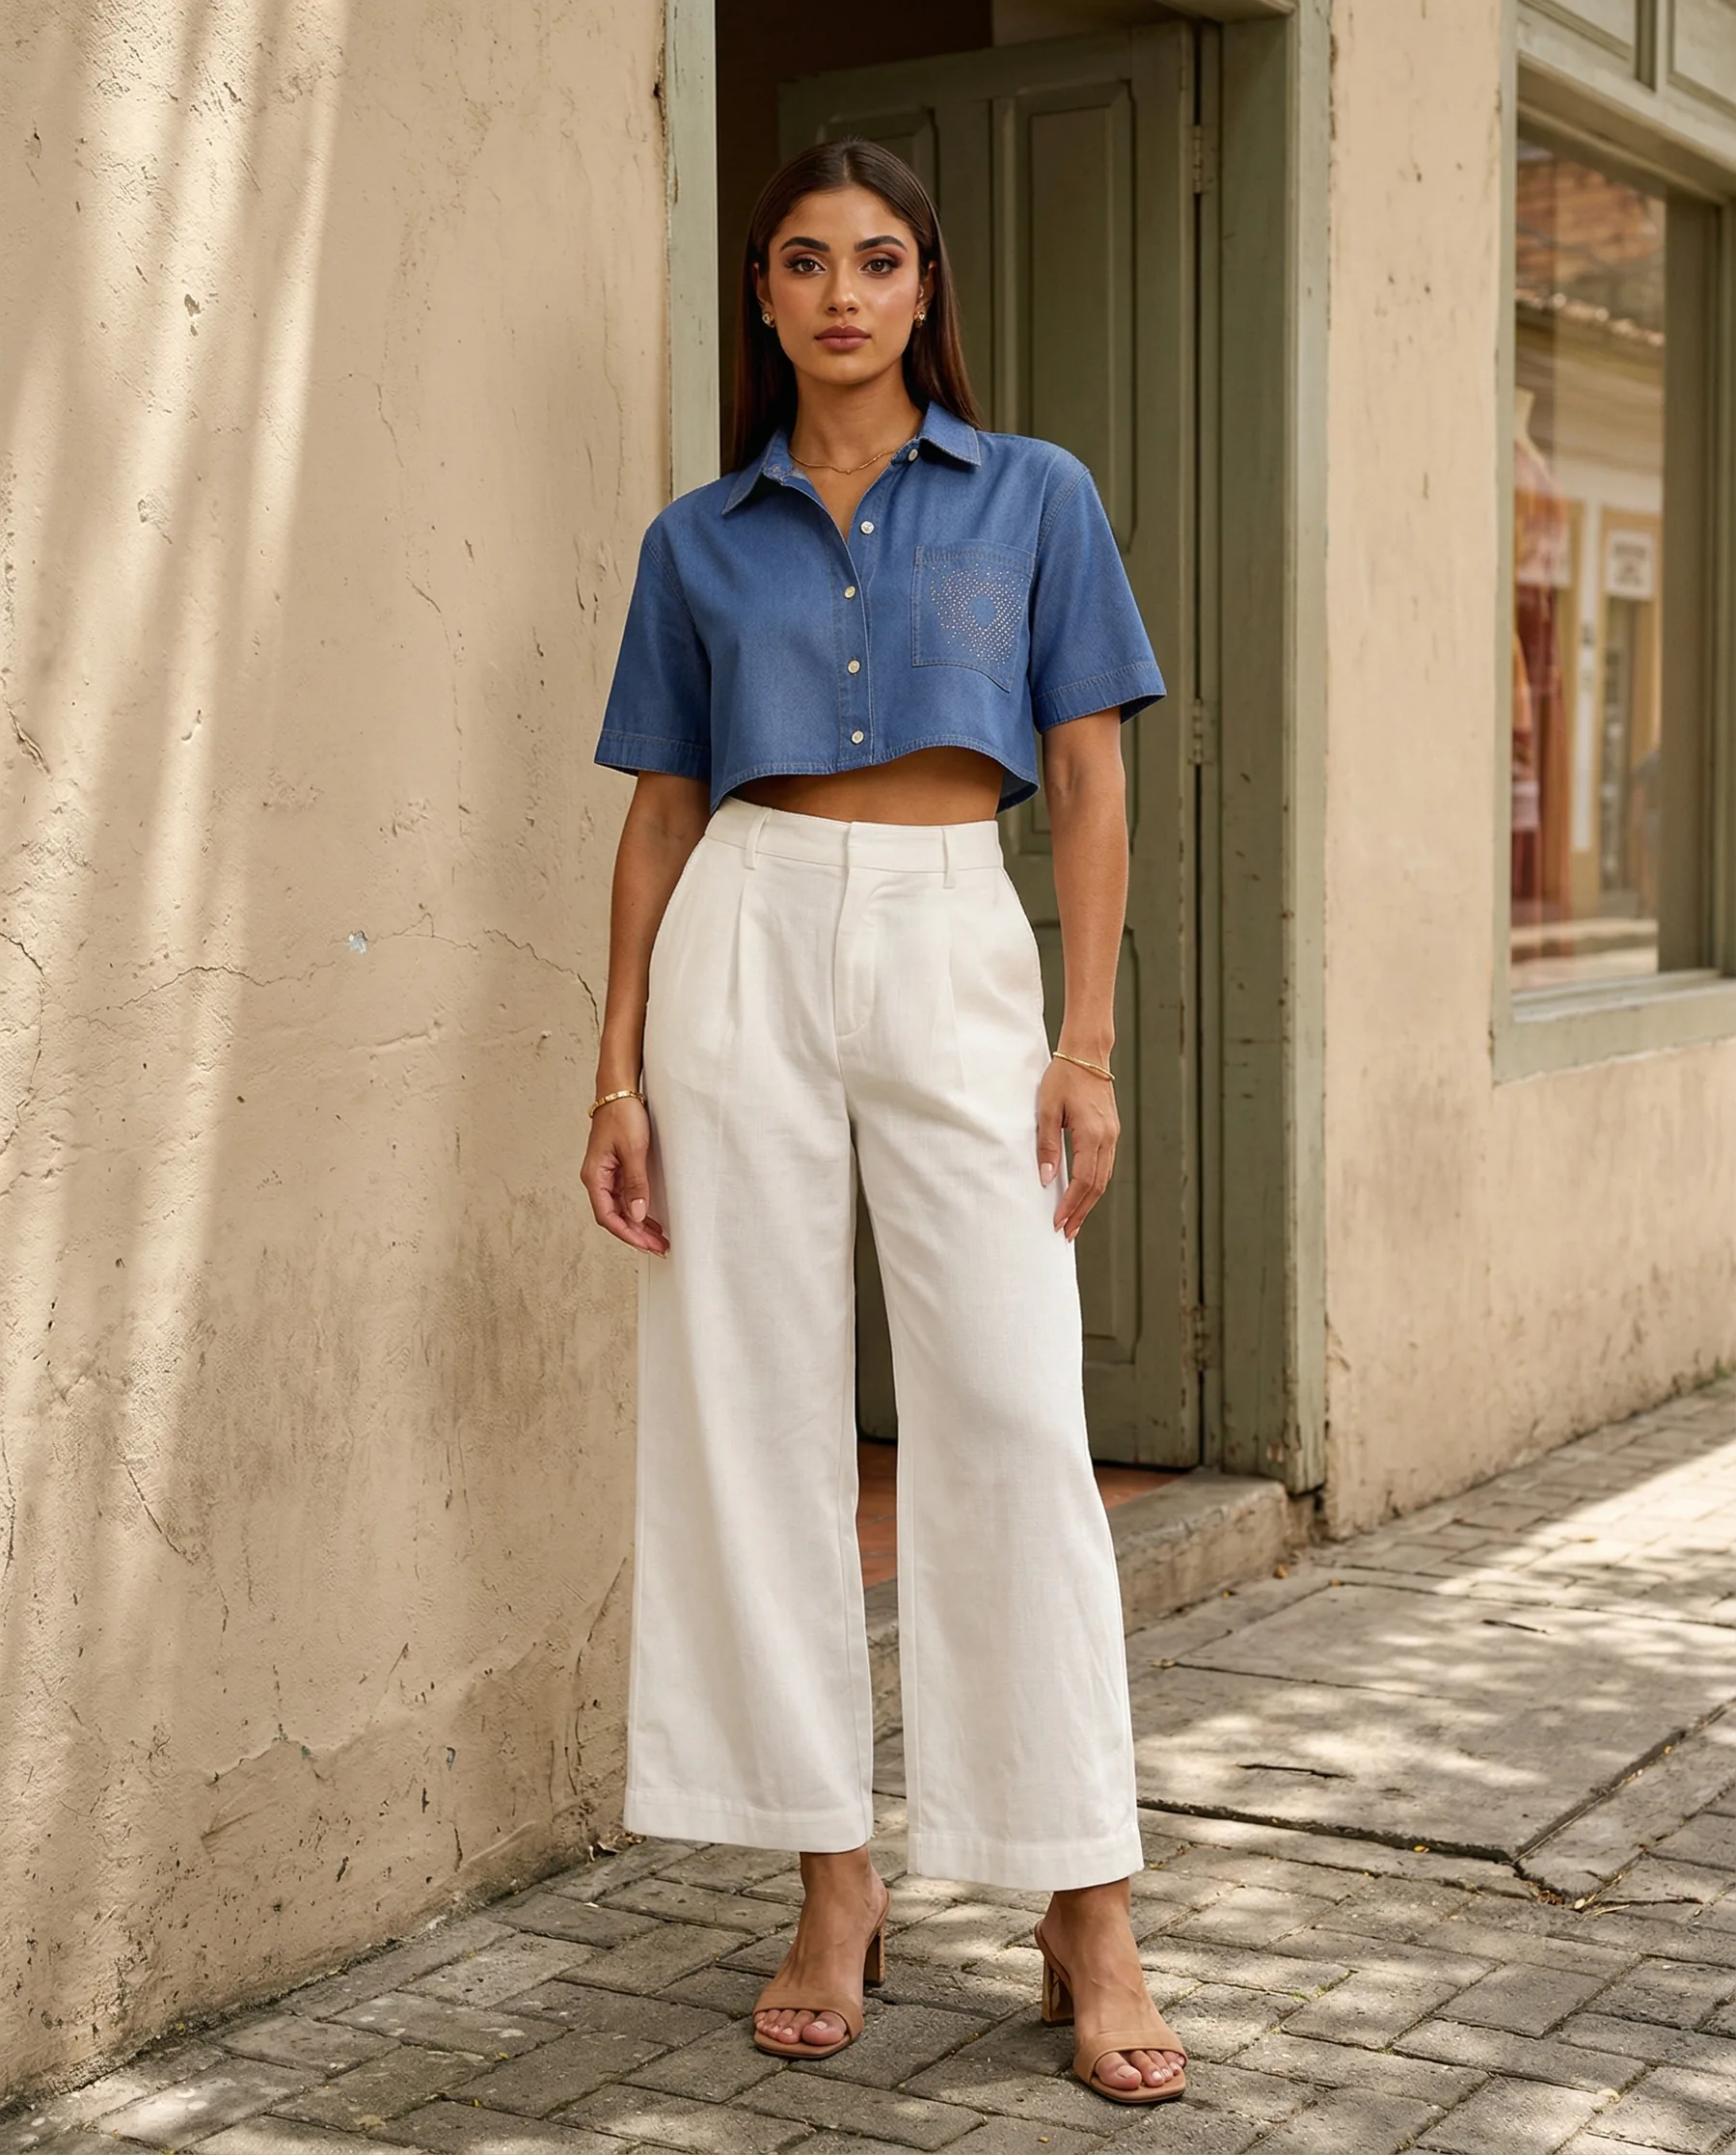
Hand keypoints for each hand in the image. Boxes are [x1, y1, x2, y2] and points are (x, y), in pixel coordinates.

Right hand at [581, 1096, 668, 1253]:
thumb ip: (636, 1183)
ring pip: (621, 1209)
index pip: (608, 1216)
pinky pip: (625, 1197)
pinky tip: (651, 1218)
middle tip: (659, 1247)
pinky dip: (638, 1209)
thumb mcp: (633, 1150)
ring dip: (638, 1224)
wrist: (619, 1090)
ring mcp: (607, 1175)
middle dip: (636, 1234)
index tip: (646, 1244)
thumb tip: (637, 1214)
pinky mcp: (616, 1169)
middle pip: (614, 1217)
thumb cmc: (622, 1115)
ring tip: (658, 1238)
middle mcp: (598, 1179)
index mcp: (595, 1177)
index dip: (627, 1234)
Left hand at [1035, 1057, 1117, 1240]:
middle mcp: (1108, 1138)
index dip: (1071, 1205)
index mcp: (1092, 1134)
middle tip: (1067, 1233)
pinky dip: (1094, 1186)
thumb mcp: (1047, 1110)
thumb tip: (1047, 1178)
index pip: (1084, 1180)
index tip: (1058, 1223)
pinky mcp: (1110, 1132)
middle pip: (1097, 1186)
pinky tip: (1082, 1195)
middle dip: (1081, 1212)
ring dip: (1089, 1203)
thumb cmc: (1064, 1077)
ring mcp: (1112, 1136)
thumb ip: (1047, 1145)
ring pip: (1104, 1179)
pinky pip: (1104, 1166)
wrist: (1087, 1054)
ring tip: (1074, 1221)